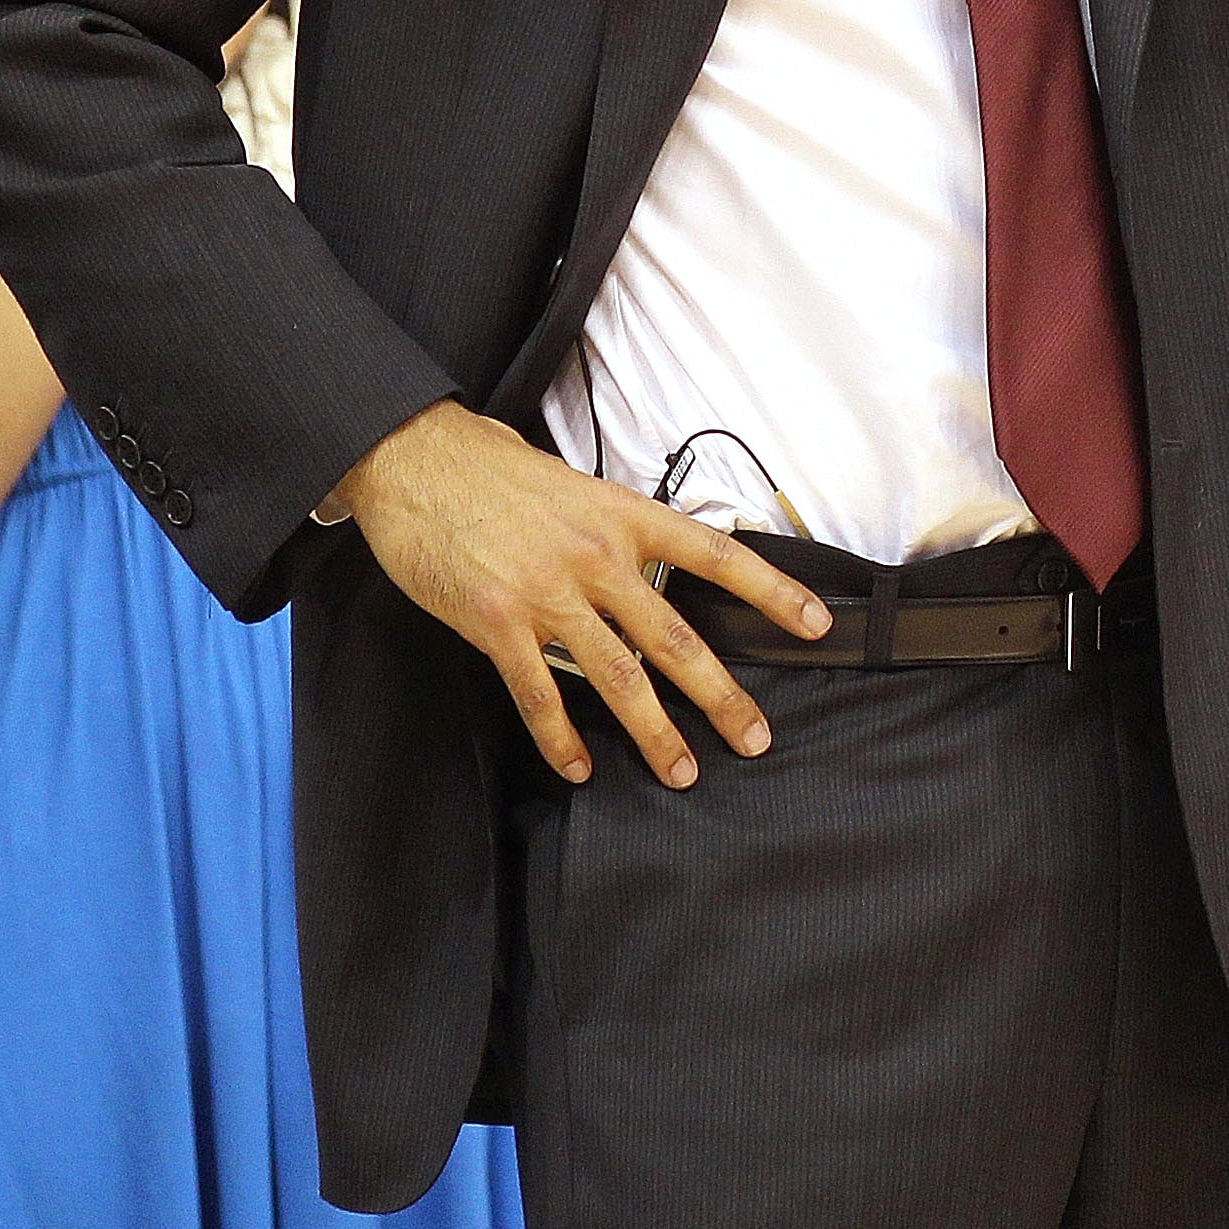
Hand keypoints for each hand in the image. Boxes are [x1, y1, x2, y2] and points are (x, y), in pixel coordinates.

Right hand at [329, 402, 832, 787]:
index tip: (814, 624)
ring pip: (617, 675)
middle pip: (674, 635)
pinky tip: (578, 766)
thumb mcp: (571, 485)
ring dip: (653, 731)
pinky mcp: (496, 621)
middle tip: (753, 736)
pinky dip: (561, 737)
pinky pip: (539, 692)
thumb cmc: (491, 469)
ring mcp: (545, 592)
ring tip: (680, 771)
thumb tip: (644, 565)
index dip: (770, 591)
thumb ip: (611, 528)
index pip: (715, 554)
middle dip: (720, 694)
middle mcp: (595, 556)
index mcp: (620, 515)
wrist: (414, 457)